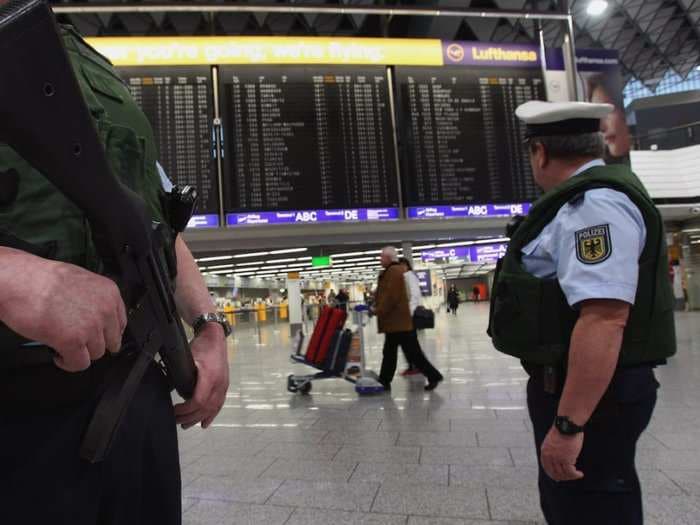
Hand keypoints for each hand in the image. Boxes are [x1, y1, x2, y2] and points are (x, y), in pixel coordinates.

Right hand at [0, 250, 125, 371]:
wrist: (18, 281)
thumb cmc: (39, 279)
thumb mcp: (79, 281)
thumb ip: (93, 299)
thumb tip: (95, 314)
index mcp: (109, 293)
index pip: (120, 323)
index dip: (106, 333)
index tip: (98, 336)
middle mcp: (105, 310)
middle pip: (111, 341)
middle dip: (93, 344)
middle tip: (78, 342)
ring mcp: (91, 326)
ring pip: (96, 354)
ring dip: (79, 353)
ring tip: (64, 345)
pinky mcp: (73, 341)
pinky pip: (80, 364)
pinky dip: (69, 363)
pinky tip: (59, 355)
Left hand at [173, 322, 228, 428]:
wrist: (215, 338)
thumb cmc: (201, 346)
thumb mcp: (188, 358)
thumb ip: (182, 374)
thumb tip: (169, 387)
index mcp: (210, 376)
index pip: (198, 401)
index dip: (185, 410)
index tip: (175, 411)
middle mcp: (219, 383)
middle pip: (205, 408)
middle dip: (189, 417)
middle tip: (175, 420)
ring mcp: (223, 385)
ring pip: (212, 409)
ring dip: (198, 418)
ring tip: (185, 425)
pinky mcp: (224, 386)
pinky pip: (219, 404)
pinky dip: (211, 415)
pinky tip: (204, 423)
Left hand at [540, 426, 584, 481]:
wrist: (568, 424)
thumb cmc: (564, 430)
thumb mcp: (554, 441)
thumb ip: (554, 450)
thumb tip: (559, 460)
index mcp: (544, 451)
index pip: (546, 468)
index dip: (553, 474)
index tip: (559, 477)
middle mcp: (549, 456)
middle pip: (554, 473)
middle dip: (563, 477)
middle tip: (570, 477)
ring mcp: (557, 458)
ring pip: (563, 474)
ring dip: (571, 477)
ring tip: (577, 475)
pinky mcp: (566, 459)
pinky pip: (571, 472)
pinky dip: (576, 475)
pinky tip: (580, 474)